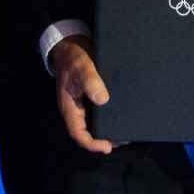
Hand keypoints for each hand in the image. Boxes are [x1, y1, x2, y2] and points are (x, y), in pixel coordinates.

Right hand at [50, 38, 112, 154]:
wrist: (71, 46)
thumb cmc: (73, 57)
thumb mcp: (82, 66)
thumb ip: (91, 81)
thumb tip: (103, 99)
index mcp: (70, 107)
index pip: (77, 133)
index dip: (91, 143)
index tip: (106, 147)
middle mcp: (76, 110)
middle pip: (87, 133)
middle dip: (103, 141)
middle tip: (121, 140)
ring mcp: (82, 106)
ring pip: (93, 126)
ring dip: (107, 132)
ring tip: (124, 134)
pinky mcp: (89, 100)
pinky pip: (97, 116)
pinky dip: (108, 120)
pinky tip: (121, 120)